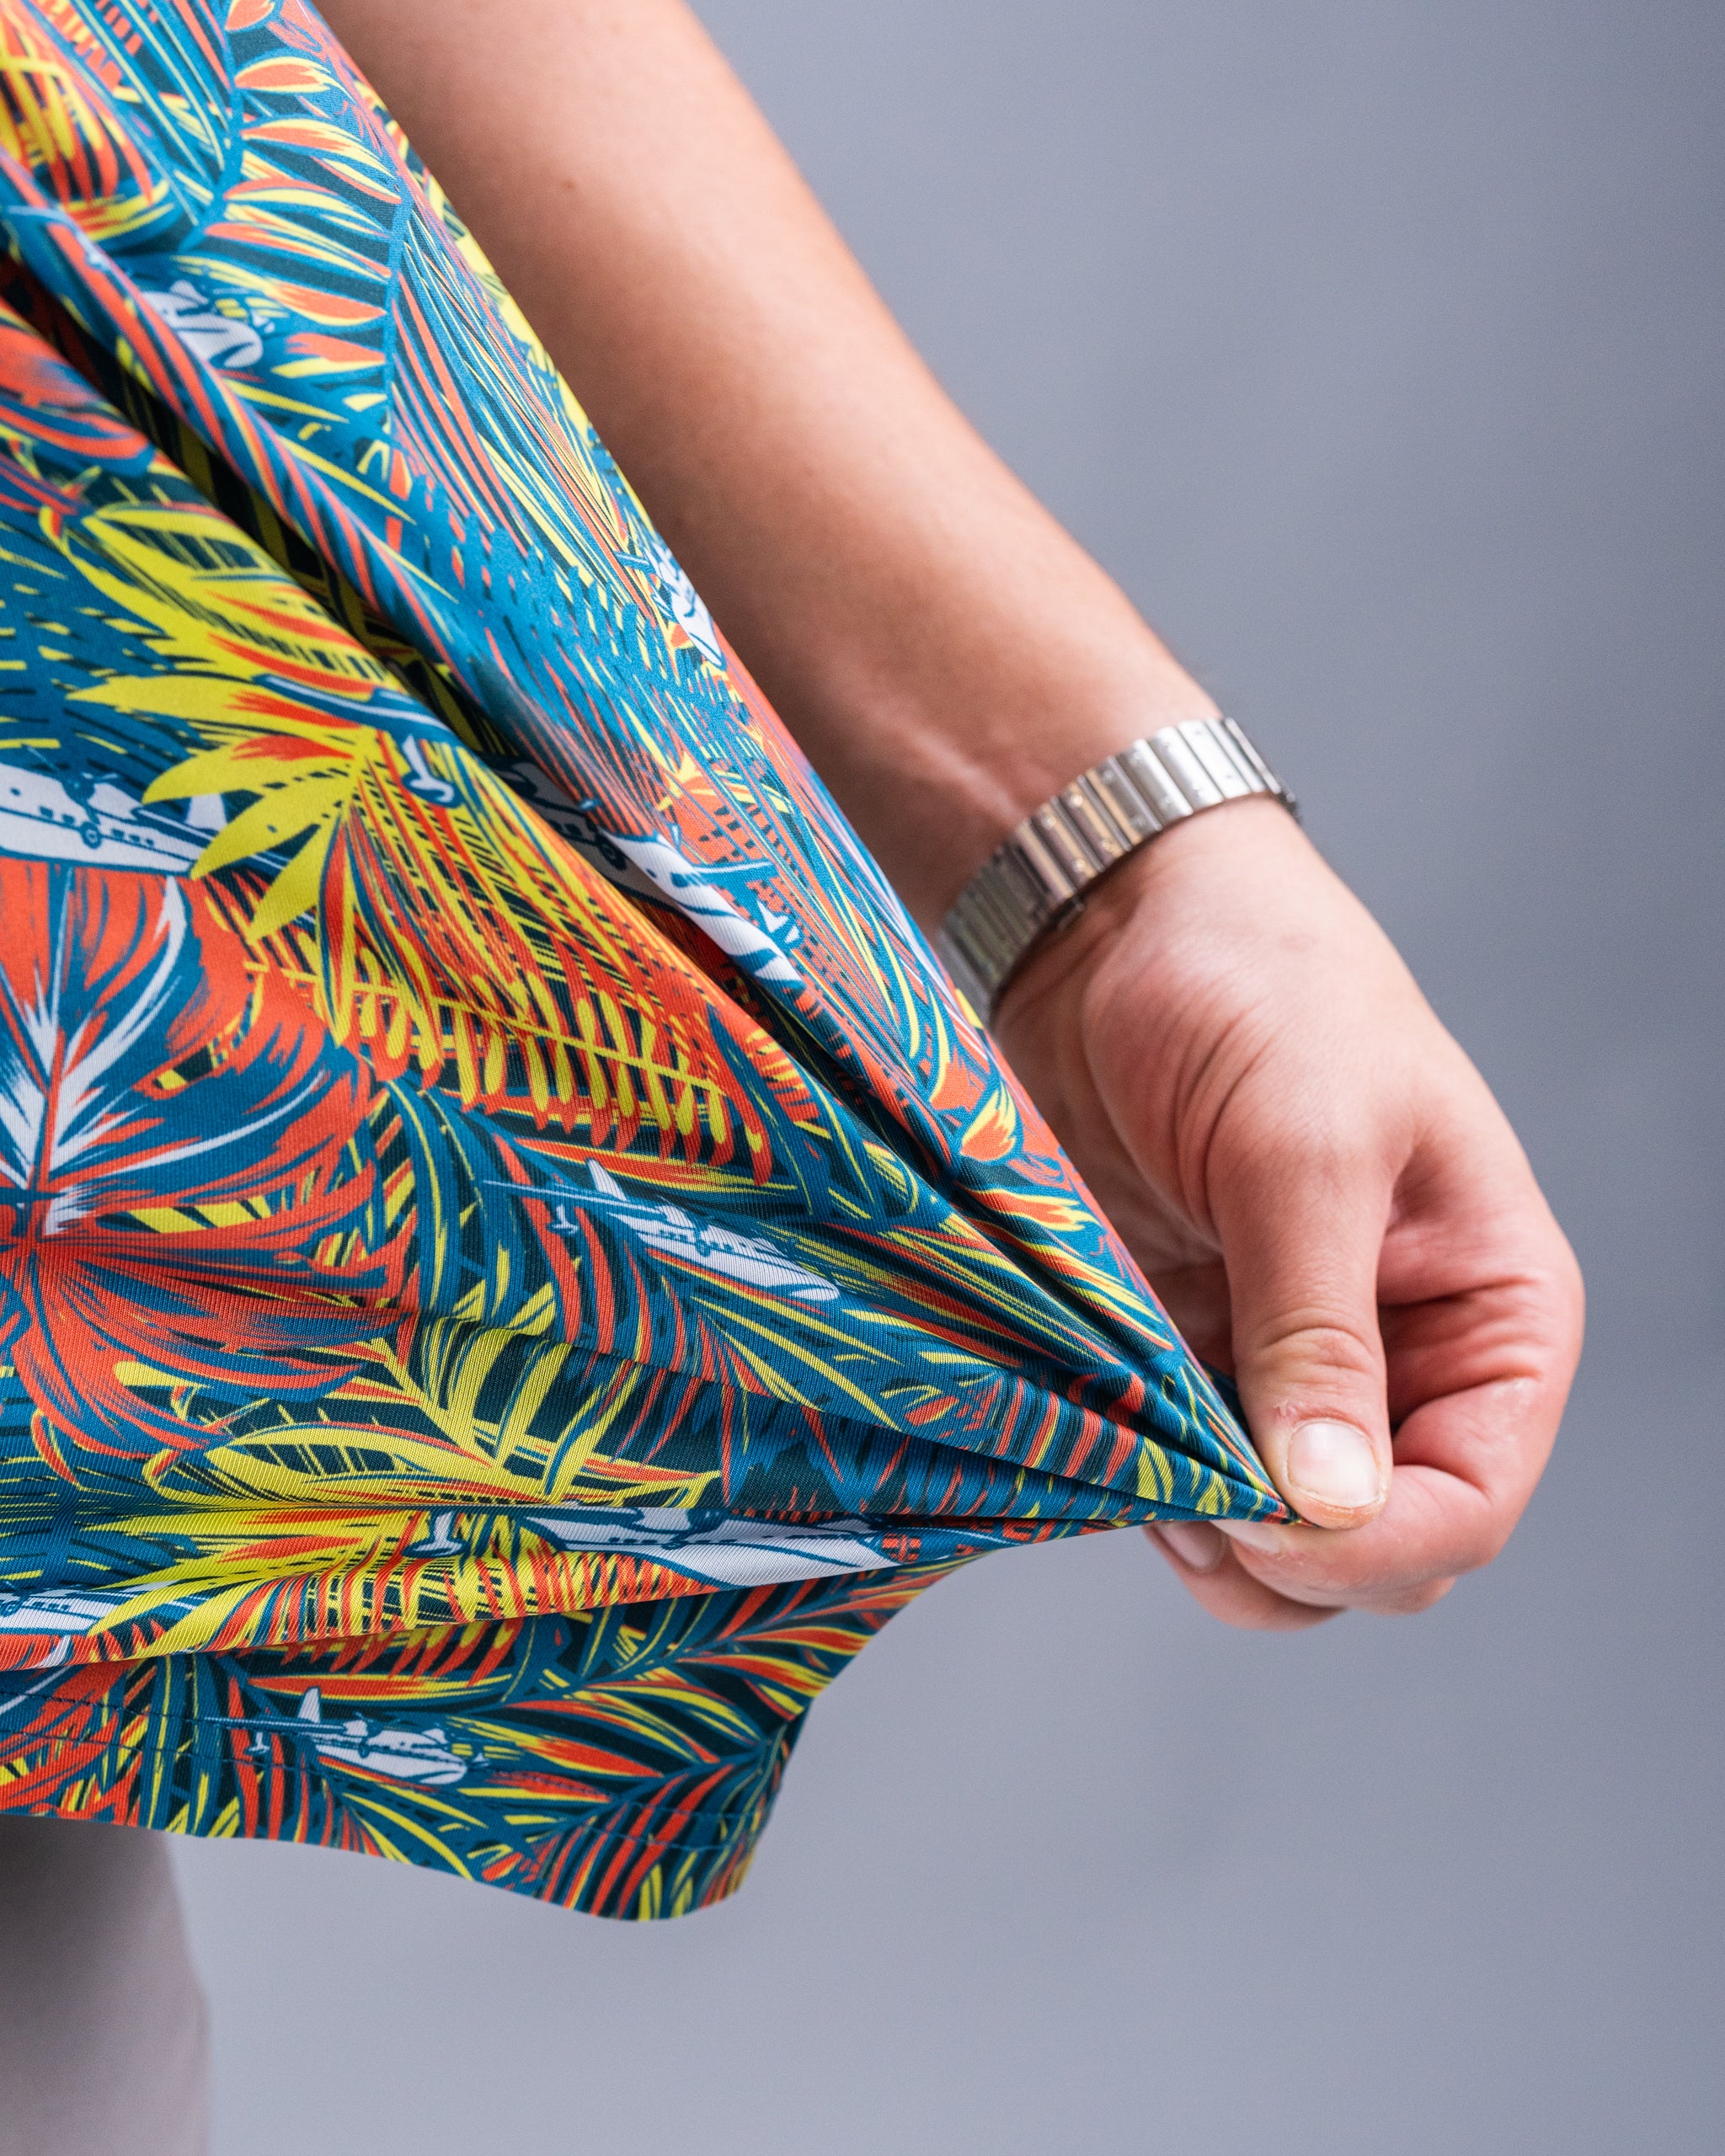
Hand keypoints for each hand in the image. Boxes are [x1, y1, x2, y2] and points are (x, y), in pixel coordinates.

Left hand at [993, 798, 1583, 1628]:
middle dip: (1292, 1556)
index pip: (1473, 1500)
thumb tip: (1330, 1503)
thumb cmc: (1255, 989)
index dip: (1377, 1546)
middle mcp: (1402, 1356)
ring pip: (1277, 1535)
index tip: (1268, 1526)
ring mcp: (1288, 1366)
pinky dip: (1148, 1490)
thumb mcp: (1305, 1149)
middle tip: (1192, 1502)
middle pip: (1378, 1546)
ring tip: (1144, 1475)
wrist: (1119, 923)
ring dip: (1212, 1540)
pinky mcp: (1189, 1355)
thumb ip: (1319, 1330)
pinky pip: (1185, 1476)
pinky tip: (1105, 1448)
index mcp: (1489, 1309)